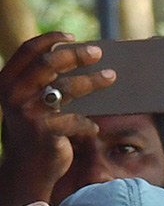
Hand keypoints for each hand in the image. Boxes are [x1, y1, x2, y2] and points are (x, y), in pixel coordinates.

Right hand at [0, 32, 114, 203]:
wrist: (28, 169)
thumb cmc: (36, 132)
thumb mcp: (31, 103)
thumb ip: (43, 83)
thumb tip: (77, 59)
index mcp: (8, 81)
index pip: (28, 51)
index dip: (50, 39)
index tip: (72, 37)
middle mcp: (14, 93)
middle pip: (49, 63)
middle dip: (75, 55)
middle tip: (98, 53)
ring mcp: (28, 112)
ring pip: (66, 88)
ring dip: (92, 81)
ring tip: (111, 77)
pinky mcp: (44, 131)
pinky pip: (74, 120)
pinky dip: (87, 123)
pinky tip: (93, 128)